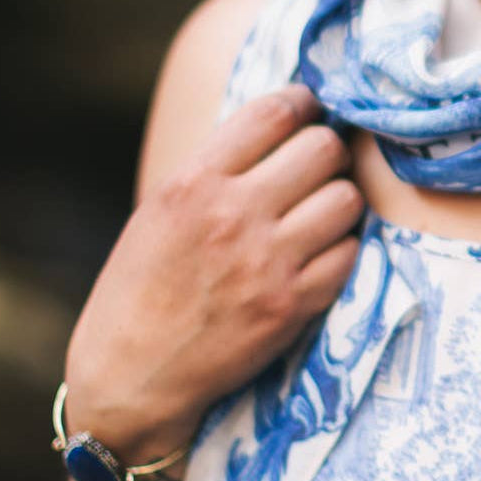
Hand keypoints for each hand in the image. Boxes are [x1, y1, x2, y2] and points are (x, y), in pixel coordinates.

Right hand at [64, 86, 363, 460]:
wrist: (131, 377)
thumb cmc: (143, 289)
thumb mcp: (160, 211)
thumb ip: (217, 168)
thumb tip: (283, 126)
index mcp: (193, 182)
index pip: (274, 112)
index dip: (304, 104)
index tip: (311, 110)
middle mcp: (233, 214)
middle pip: (323, 149)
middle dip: (328, 153)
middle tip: (321, 168)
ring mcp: (268, 261)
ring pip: (347, 199)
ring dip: (341, 202)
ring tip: (322, 213)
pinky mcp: (294, 304)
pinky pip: (349, 253)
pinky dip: (342, 250)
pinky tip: (322, 254)